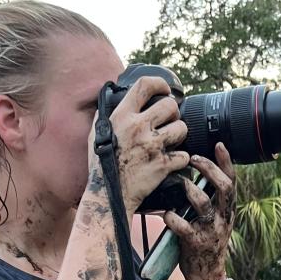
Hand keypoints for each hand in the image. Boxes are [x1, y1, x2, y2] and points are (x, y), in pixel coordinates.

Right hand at [87, 76, 189, 215]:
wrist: (108, 196)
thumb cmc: (100, 166)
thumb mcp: (96, 133)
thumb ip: (107, 115)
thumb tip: (111, 99)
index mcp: (122, 116)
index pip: (145, 85)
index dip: (160, 84)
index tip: (166, 90)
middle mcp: (138, 127)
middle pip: (170, 106)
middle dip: (174, 113)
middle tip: (170, 121)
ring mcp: (152, 146)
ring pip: (181, 128)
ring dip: (179, 135)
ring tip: (172, 141)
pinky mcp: (162, 165)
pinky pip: (184, 155)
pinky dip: (181, 160)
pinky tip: (172, 162)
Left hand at [162, 144, 236, 279]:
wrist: (207, 276)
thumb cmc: (206, 243)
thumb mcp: (215, 220)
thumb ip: (210, 201)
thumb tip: (195, 176)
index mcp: (228, 211)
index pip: (232, 181)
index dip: (227, 162)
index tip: (218, 144)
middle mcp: (223, 218)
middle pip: (224, 188)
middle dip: (209, 169)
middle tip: (193, 158)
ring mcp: (210, 231)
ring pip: (203, 204)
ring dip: (190, 190)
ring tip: (180, 183)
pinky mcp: (195, 243)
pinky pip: (183, 226)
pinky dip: (172, 218)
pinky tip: (165, 213)